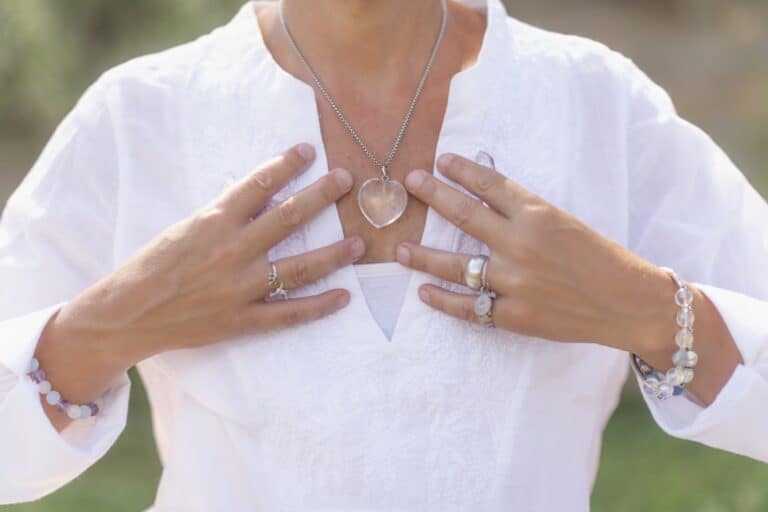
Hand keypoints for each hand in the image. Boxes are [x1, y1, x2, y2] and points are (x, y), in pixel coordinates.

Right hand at [40, 143, 364, 388]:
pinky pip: (289, 313)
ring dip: (333, 254)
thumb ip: (223, 216)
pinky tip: (344, 297)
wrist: (127, 315)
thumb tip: (262, 198)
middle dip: (320, 196)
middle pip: (288, 219)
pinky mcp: (242, 320)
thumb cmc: (151, 267)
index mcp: (212, 222)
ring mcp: (240, 288)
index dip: (286, 165)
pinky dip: (319, 306)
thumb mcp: (183, 229)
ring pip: (298, 267)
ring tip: (358, 242)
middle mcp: (231, 251)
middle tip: (345, 180)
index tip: (309, 150)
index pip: (257, 184)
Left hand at [395, 153, 675, 354]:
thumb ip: (527, 212)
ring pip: (457, 265)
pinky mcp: (516, 316)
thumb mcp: (567, 222)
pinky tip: (424, 294)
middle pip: (464, 216)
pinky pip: (470, 309)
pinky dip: (444, 302)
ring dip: (423, 256)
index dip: (461, 170)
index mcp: (539, 215)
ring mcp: (516, 282)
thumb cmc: (603, 258)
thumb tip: (488, 190)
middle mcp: (522, 245)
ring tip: (400, 249)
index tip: (440, 161)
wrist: (631, 304)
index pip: (489, 184)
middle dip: (433, 195)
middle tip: (410, 183)